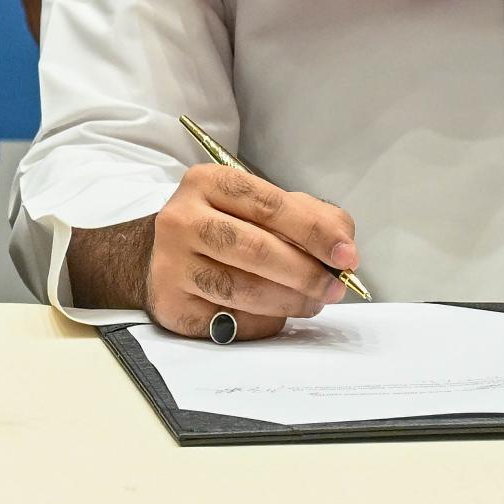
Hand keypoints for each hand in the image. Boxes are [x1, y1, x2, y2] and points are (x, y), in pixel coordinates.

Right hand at [62, 165, 356, 338]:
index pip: (270, 205)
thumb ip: (307, 215)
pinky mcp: (171, 305)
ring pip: (243, 290)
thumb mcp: (257, 205)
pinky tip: (275, 313)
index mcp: (207, 182)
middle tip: (334, 288)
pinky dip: (263, 321)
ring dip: (289, 301)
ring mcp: (171, 264)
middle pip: (256, 250)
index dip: (314, 232)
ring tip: (311, 302)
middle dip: (306, 273)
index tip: (347, 256)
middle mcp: (181, 219)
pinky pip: (230, 321)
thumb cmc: (221, 227)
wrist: (157, 256)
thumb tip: (342, 242)